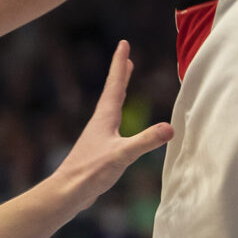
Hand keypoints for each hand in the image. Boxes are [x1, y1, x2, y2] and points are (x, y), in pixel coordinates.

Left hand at [51, 40, 172, 209]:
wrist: (67, 193)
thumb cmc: (90, 172)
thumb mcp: (122, 155)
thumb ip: (146, 141)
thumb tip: (171, 128)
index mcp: (105, 117)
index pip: (115, 84)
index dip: (120, 64)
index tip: (123, 44)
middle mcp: (100, 122)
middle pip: (113, 91)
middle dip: (120, 74)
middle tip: (126, 57)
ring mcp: (98, 135)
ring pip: (111, 107)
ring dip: (118, 91)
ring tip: (123, 83)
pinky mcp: (99, 149)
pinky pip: (112, 123)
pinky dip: (118, 112)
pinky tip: (120, 124)